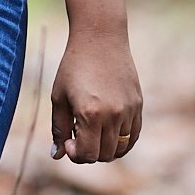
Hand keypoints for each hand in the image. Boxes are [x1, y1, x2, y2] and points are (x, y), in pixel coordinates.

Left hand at [48, 26, 141, 163]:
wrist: (100, 38)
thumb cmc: (74, 67)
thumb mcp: (59, 98)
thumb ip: (59, 129)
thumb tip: (56, 155)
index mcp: (90, 114)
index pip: (88, 155)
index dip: (75, 154)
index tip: (69, 140)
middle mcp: (113, 115)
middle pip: (105, 155)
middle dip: (89, 152)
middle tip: (79, 136)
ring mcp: (129, 110)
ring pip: (121, 148)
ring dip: (105, 148)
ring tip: (93, 132)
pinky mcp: (138, 105)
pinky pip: (133, 135)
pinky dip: (122, 141)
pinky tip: (108, 131)